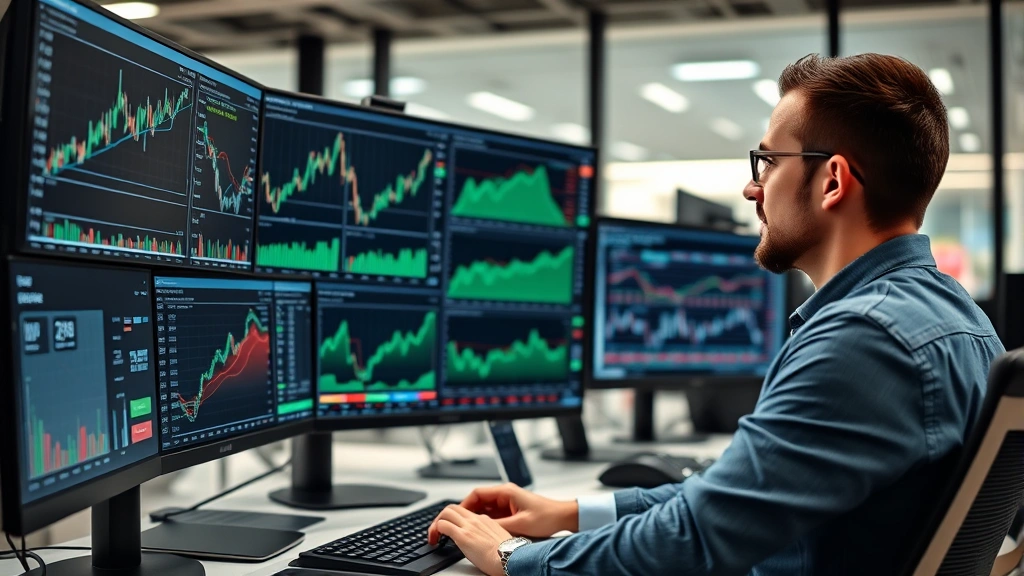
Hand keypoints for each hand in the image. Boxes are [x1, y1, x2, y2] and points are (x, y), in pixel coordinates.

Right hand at [430, 483, 577, 540]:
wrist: (563, 516)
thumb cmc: (547, 516)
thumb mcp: (520, 524)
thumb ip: (499, 525)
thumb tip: (481, 529)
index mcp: (506, 492)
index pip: (477, 494)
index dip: (464, 504)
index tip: (457, 515)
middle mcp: (505, 494)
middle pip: (479, 501)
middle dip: (468, 513)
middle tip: (459, 524)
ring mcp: (508, 502)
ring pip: (485, 508)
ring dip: (477, 518)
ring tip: (468, 529)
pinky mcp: (512, 510)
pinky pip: (494, 514)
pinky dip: (486, 522)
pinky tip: (483, 531)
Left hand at [430, 504, 511, 575]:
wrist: (510, 558)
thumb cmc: (508, 554)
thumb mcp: (498, 539)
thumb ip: (487, 535)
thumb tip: (481, 542)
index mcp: (485, 520)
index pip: (465, 512)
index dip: (454, 518)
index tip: (451, 528)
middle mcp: (476, 520)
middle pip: (453, 508)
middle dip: (442, 517)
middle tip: (438, 530)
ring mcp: (469, 526)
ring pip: (446, 512)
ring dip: (436, 523)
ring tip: (434, 535)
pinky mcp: (462, 536)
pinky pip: (443, 525)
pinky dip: (435, 530)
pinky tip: (435, 539)